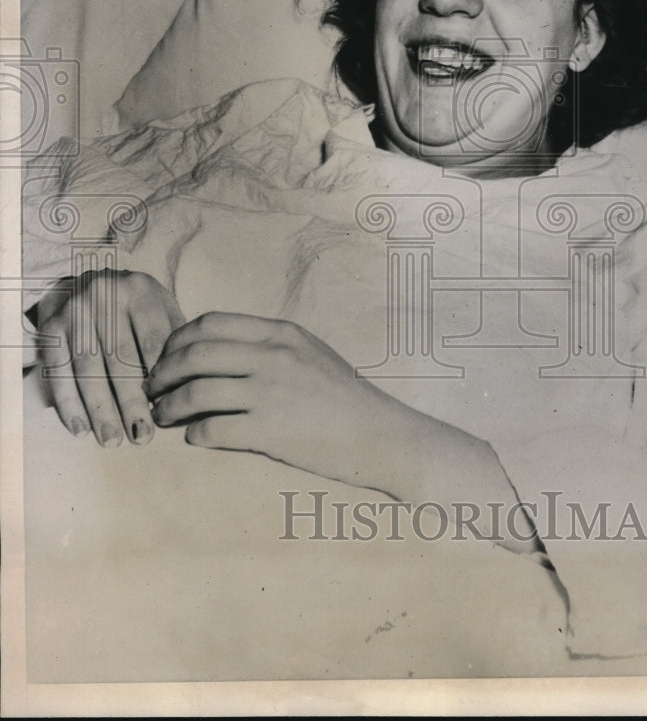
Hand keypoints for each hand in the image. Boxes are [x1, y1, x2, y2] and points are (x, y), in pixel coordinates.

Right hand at [36, 269, 185, 446]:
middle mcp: (104, 294)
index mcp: (140, 290)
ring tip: (112, 440)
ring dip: (100, 409)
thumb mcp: (162, 307)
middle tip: (141, 436)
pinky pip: (58, 371)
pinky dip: (68, 403)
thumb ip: (174, 340)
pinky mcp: (50, 327)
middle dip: (131, 401)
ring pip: (87, 368)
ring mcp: (74, 310)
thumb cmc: (136, 305)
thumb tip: (183, 389)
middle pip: (120, 357)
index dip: (160, 377)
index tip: (168, 409)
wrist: (87, 281)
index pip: (152, 340)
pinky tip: (80, 429)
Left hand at [148, 312, 390, 486]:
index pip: (210, 323)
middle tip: (153, 388)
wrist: (379, 434)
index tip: (167, 356)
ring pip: (195, 392)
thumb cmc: (344, 396)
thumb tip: (218, 350)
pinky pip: (212, 430)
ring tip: (162, 416)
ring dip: (168, 406)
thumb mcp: (309, 352)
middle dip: (162, 372)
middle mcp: (272, 357)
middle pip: (194, 354)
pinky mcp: (269, 431)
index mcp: (280, 333)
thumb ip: (268, 345)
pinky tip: (193, 437)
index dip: (178, 339)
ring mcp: (270, 393)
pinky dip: (194, 434)